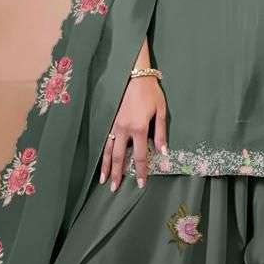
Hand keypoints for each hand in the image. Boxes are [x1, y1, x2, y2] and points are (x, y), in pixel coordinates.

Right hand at [99, 76, 167, 191]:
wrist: (133, 75)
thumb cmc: (150, 92)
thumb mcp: (160, 110)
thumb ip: (161, 133)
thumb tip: (163, 152)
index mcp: (138, 128)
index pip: (139, 156)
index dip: (140, 171)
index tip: (140, 184)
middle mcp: (124, 129)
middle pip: (119, 157)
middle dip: (117, 174)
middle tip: (114, 189)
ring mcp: (114, 125)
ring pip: (107, 150)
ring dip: (105, 166)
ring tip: (103, 180)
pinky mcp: (109, 120)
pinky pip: (104, 140)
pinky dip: (102, 152)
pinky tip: (100, 160)